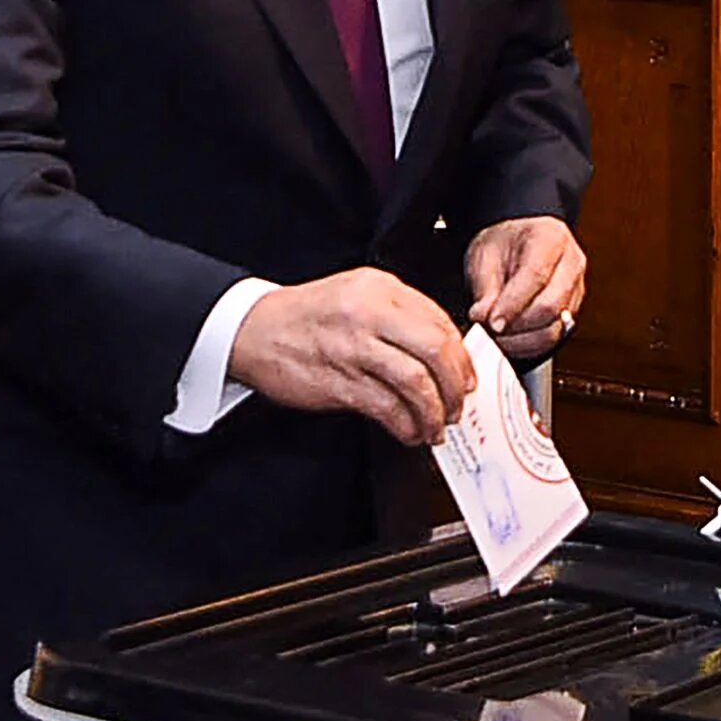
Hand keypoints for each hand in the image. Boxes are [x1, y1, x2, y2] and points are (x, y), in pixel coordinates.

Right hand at [228, 269, 473, 445]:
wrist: (253, 329)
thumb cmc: (307, 316)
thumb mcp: (358, 294)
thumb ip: (400, 315)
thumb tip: (443, 351)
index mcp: (380, 288)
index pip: (439, 321)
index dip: (461, 356)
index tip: (467, 376)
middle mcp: (369, 314)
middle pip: (435, 349)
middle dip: (456, 384)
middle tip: (459, 403)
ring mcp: (352, 348)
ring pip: (415, 382)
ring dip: (434, 411)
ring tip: (436, 425)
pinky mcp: (337, 381)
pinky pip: (386, 407)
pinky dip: (406, 424)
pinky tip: (410, 431)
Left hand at [465, 216, 585, 361]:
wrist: (514, 247)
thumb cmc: (501, 246)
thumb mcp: (483, 256)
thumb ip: (485, 289)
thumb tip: (484, 318)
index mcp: (551, 236)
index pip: (536, 275)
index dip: (512, 303)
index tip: (491, 321)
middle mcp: (572, 263)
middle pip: (551, 305)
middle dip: (517, 325)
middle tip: (489, 330)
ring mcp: (576, 290)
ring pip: (555, 327)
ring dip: (522, 339)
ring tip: (496, 336)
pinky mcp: (571, 312)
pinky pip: (554, 338)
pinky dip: (529, 346)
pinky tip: (509, 341)